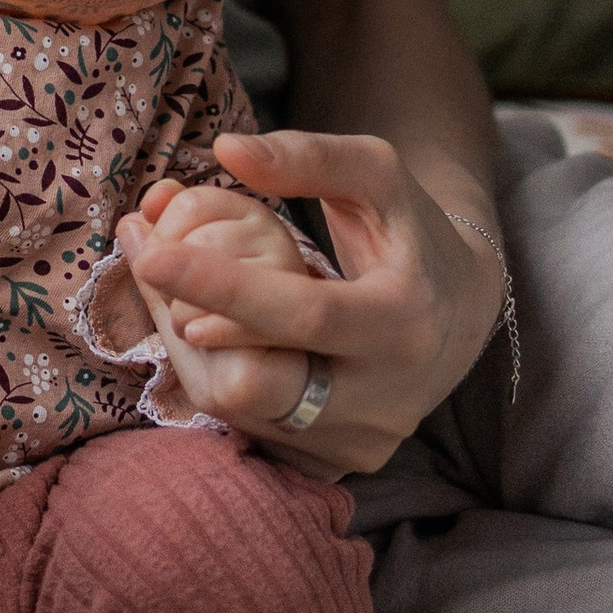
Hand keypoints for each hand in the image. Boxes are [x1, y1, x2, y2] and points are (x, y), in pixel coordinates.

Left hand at [118, 127, 505, 475]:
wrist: (460, 311)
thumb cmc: (409, 229)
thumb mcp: (377, 174)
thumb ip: (308, 157)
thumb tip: (227, 150)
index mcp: (405, 322)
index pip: (306, 315)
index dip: (225, 287)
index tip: (153, 255)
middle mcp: (387, 398)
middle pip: (260, 383)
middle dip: (187, 325)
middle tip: (153, 262)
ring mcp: (360, 440)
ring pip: (238, 410)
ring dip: (187, 346)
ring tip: (174, 289)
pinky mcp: (334, 462)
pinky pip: (246, 427)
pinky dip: (211, 374)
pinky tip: (206, 329)